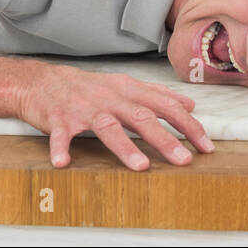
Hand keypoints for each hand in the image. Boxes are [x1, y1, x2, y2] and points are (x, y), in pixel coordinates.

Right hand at [11, 61, 214, 169]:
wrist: (42, 81)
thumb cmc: (87, 87)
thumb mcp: (125, 86)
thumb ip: (157, 96)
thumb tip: (189, 104)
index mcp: (127, 90)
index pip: (164, 105)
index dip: (187, 124)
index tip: (206, 144)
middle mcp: (109, 98)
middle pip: (141, 117)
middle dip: (165, 139)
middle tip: (185, 159)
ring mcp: (84, 109)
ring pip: (107, 127)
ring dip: (124, 147)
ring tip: (141, 166)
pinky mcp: (59, 119)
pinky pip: (60, 135)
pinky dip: (61, 148)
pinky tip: (63, 162)